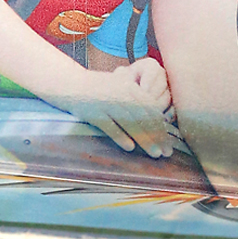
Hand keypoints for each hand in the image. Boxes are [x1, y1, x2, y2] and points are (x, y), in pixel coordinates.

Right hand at [56, 62, 172, 158]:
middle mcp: (121, 94)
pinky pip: (110, 126)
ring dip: (145, 140)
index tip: (168, 142)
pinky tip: (129, 148)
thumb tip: (157, 122)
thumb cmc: (98, 90)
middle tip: (165, 153)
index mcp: (130, 88)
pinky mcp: (93, 112)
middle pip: (144, 117)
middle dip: (157, 137)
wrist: (70, 84)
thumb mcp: (120, 89)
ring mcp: (107, 103)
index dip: (161, 127)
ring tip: (154, 154)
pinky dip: (120, 137)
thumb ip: (136, 101)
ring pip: (130, 123)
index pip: (151, 109)